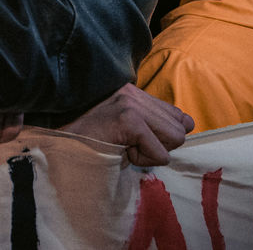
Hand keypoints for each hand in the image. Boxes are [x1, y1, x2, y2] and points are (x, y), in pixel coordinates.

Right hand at [62, 84, 192, 165]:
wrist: (63, 151)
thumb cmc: (94, 145)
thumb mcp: (129, 131)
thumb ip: (156, 124)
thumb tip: (189, 123)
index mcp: (132, 91)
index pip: (176, 114)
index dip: (161, 136)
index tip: (134, 141)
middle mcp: (132, 92)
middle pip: (180, 128)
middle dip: (158, 145)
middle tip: (127, 146)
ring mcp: (130, 103)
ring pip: (175, 138)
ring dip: (151, 152)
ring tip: (124, 147)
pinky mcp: (129, 119)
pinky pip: (160, 153)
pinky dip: (144, 160)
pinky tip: (121, 152)